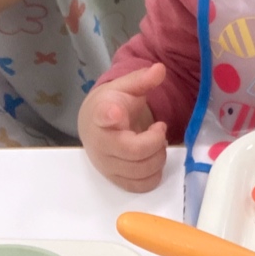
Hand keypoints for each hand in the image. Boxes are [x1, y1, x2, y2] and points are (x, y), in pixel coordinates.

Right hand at [78, 63, 168, 191]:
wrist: (94, 125)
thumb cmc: (113, 104)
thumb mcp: (126, 87)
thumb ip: (142, 79)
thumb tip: (160, 69)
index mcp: (101, 116)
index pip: (103, 117)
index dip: (110, 116)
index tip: (115, 113)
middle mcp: (101, 144)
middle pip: (135, 152)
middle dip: (156, 141)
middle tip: (159, 128)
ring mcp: (107, 166)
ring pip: (141, 172)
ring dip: (158, 157)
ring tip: (156, 142)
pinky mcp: (116, 180)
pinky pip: (141, 186)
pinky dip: (154, 174)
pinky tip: (152, 157)